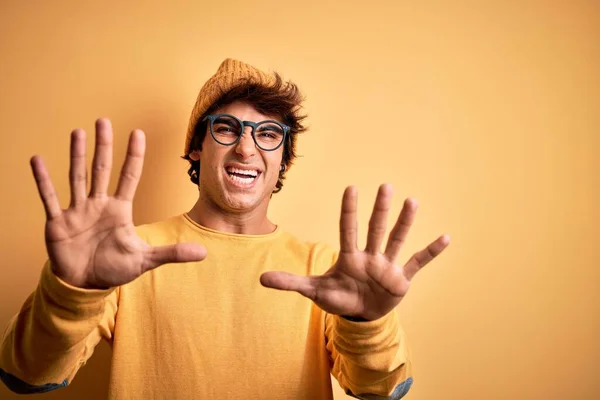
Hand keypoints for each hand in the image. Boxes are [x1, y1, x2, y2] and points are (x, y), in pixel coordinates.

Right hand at [31, 118, 206, 288]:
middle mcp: (98, 204)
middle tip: (104, 120)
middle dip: (103, 146)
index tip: (137, 133)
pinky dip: (43, 180)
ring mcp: (78, 211)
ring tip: (77, 132)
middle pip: (101, 169)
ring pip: (77, 177)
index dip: (134, 156)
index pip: (129, 176)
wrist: (86, 284)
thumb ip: (172, 253)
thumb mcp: (145, 260)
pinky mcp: (58, 222)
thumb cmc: (114, 268)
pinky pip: (49, 198)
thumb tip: (204, 252)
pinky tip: (37, 160)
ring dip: (76, 155)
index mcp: (119, 210)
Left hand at [260, 184, 448, 320]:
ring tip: (412, 201)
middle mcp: (369, 256)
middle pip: (375, 229)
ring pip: (396, 240)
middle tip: (385, 186)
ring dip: (405, 222)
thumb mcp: (314, 291)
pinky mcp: (401, 278)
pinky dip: (430, 252)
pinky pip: (417, 262)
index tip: (351, 189)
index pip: (347, 229)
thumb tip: (260, 279)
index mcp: (349, 256)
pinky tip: (445, 238)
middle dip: (379, 210)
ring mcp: (386, 265)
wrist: (360, 315)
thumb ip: (291, 283)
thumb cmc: (338, 297)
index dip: (349, 210)